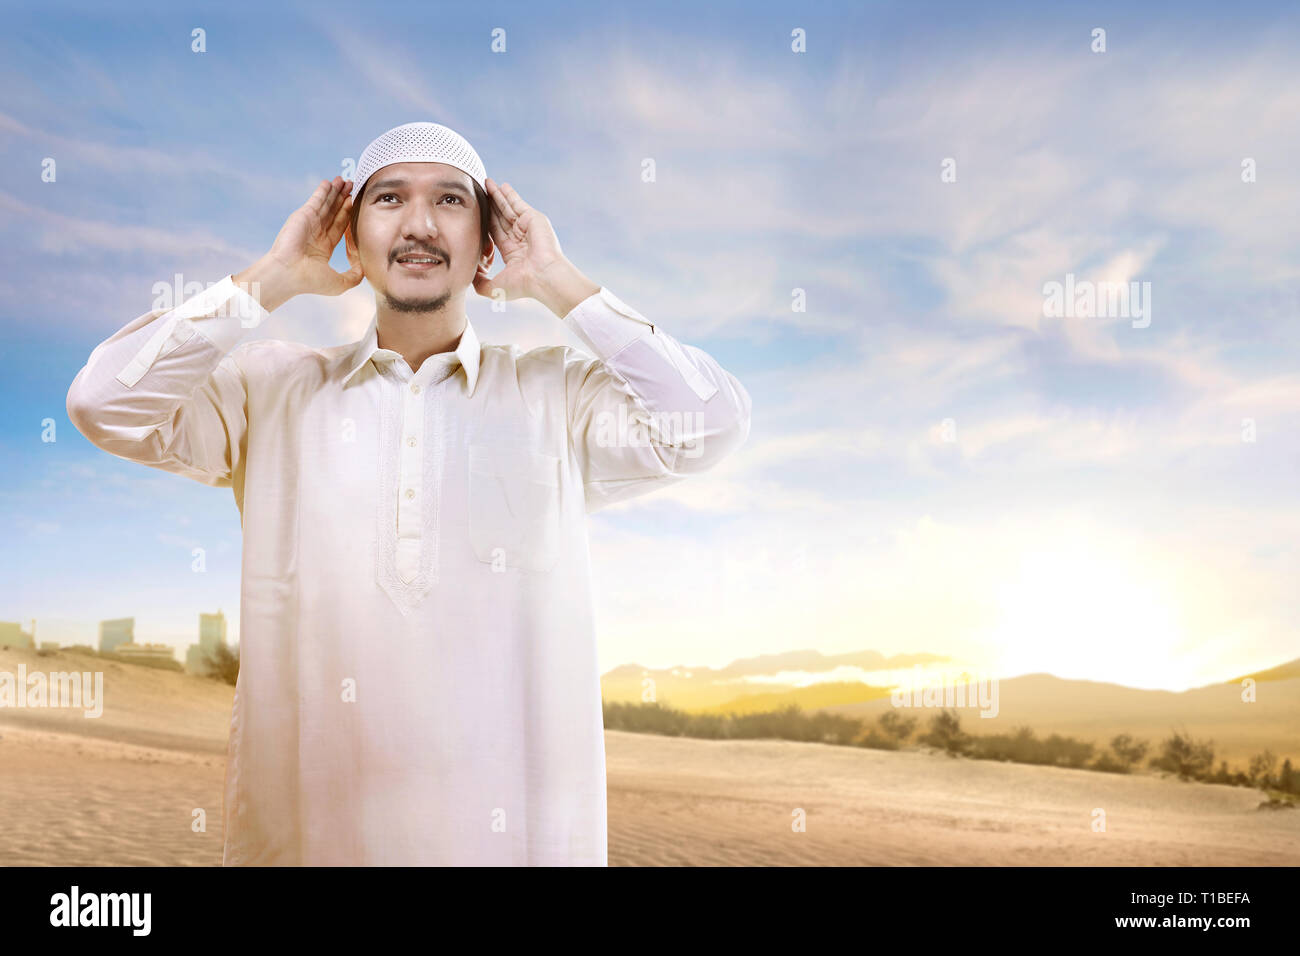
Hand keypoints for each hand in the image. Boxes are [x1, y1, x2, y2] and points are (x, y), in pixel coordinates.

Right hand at [264, 176, 363, 297]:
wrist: (288, 274)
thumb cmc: (310, 281)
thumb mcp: (339, 283)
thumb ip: (354, 276)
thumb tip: (365, 268)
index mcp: (323, 248)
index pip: (340, 227)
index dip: (348, 215)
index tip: (357, 205)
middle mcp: (316, 234)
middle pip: (334, 212)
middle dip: (343, 199)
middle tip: (353, 186)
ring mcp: (309, 224)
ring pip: (326, 204)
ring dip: (335, 192)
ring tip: (345, 180)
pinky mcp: (303, 216)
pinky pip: (316, 200)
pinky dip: (323, 191)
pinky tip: (330, 182)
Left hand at [473, 177, 566, 301]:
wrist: (544, 277)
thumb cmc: (524, 285)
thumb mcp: (495, 287)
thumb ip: (480, 282)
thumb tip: (468, 276)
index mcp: (513, 252)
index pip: (495, 232)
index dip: (484, 222)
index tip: (475, 213)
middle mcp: (520, 238)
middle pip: (500, 217)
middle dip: (490, 205)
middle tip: (478, 192)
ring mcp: (527, 227)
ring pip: (507, 208)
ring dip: (497, 196)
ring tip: (485, 184)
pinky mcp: (533, 218)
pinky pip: (517, 203)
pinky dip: (509, 194)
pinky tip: (500, 186)